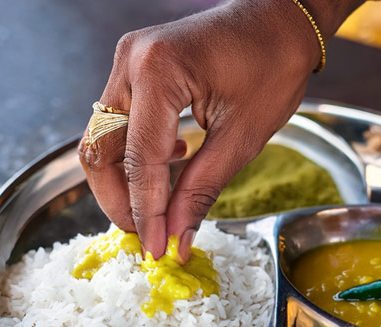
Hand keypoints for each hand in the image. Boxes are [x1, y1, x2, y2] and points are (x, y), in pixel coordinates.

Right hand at [79, 0, 361, 260]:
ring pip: (103, 138)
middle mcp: (131, 61)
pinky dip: (134, 154)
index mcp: (159, 71)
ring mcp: (127, 61)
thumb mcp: (242, 136)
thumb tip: (176, 235)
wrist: (279, 20)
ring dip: (124, 181)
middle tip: (148, 235)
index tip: (156, 250)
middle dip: (120, 200)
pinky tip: (172, 163)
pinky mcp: (133, 68)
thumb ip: (202, 188)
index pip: (140, 159)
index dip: (146, 211)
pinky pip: (118, 121)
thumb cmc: (272, 66)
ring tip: (157, 210)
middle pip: (101, 149)